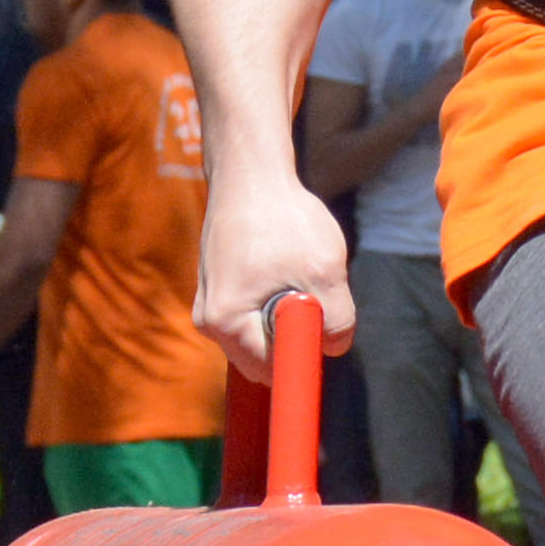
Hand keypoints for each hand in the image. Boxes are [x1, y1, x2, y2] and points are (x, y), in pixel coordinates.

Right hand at [195, 166, 355, 376]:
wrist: (249, 172)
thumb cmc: (284, 217)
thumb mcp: (325, 271)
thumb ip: (336, 320)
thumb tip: (332, 348)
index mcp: (226, 323)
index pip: (272, 373)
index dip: (304, 359)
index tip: (322, 330)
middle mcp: (208, 322)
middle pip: (265, 358)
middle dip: (295, 334)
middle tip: (312, 288)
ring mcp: (210, 306)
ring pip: (263, 334)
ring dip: (288, 313)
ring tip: (295, 268)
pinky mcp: (218, 290)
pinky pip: (255, 314)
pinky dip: (276, 297)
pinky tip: (282, 262)